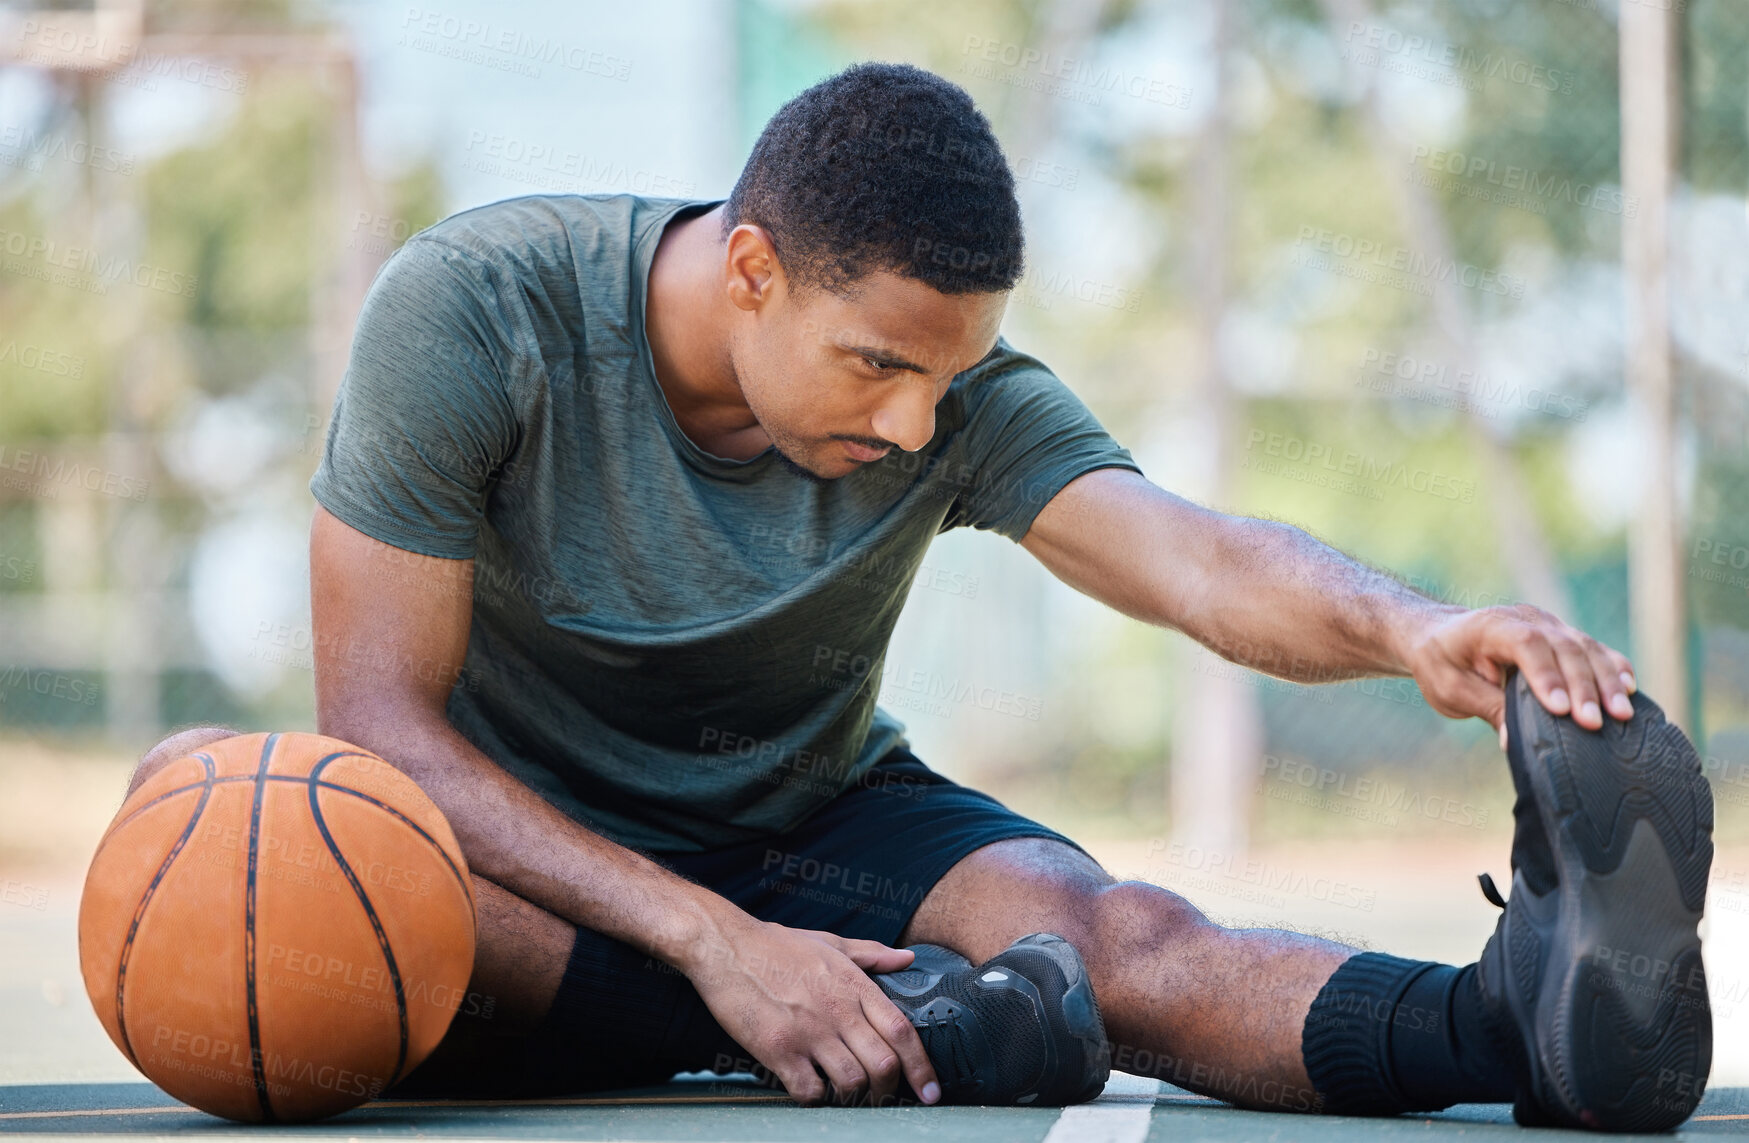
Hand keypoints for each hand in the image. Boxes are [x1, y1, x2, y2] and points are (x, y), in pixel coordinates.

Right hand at [679, 914, 940, 1106]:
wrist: (724, 946)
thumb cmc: (776, 945)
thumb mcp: (830, 942)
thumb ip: (871, 954)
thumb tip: (908, 958)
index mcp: (853, 985)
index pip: (902, 1031)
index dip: (921, 1067)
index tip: (929, 1091)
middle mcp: (837, 1010)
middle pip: (883, 1064)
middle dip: (888, 1089)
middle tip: (881, 1096)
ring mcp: (808, 1031)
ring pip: (851, 1082)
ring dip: (852, 1095)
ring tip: (842, 1090)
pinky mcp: (778, 1049)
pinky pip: (809, 1090)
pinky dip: (815, 1097)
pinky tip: (809, 1086)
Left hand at [1400, 603, 1637, 746]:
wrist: (1440, 635)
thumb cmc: (1442, 663)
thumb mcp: (1450, 689)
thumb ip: (1486, 708)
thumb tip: (1514, 741)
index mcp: (1490, 625)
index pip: (1525, 644)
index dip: (1546, 675)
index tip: (1560, 709)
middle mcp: (1526, 618)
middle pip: (1563, 647)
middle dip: (1583, 687)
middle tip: (1595, 723)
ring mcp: (1549, 624)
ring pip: (1586, 647)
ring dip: (1606, 681)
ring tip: (1622, 714)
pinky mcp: (1564, 636)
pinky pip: (1594, 649)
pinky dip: (1612, 669)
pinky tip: (1629, 690)